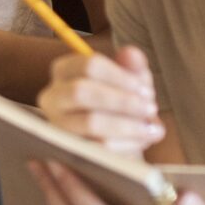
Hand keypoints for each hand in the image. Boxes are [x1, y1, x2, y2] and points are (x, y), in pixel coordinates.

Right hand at [39, 45, 163, 155]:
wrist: (116, 145)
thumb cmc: (120, 107)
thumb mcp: (129, 83)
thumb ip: (132, 66)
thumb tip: (131, 53)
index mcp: (64, 71)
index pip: (89, 65)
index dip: (121, 76)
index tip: (146, 90)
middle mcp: (52, 97)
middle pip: (81, 91)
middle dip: (122, 101)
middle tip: (151, 108)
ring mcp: (58, 126)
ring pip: (90, 122)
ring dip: (128, 124)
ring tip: (152, 128)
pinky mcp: (69, 151)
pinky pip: (98, 147)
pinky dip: (126, 144)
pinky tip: (143, 141)